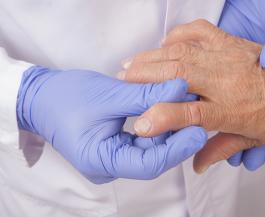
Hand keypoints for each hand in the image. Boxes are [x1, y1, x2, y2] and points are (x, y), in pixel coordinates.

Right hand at [17, 66, 207, 183]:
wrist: (40, 96)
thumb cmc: (65, 96)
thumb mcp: (109, 94)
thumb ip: (147, 94)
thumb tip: (181, 88)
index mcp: (101, 161)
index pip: (149, 164)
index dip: (177, 148)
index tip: (198, 130)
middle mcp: (109, 165)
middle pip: (153, 157)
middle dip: (176, 136)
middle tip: (198, 115)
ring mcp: (112, 157)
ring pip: (150, 148)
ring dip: (168, 128)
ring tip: (185, 107)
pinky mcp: (115, 146)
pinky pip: (142, 140)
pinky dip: (156, 125)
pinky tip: (167, 109)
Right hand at [119, 21, 264, 171]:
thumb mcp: (258, 138)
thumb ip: (223, 148)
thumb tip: (198, 164)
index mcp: (233, 108)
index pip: (189, 113)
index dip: (161, 118)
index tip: (140, 123)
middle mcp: (226, 81)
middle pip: (177, 76)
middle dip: (144, 77)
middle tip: (121, 80)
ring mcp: (227, 57)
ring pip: (182, 53)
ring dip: (153, 57)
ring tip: (131, 62)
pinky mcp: (231, 42)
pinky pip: (200, 32)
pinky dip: (178, 36)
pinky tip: (164, 43)